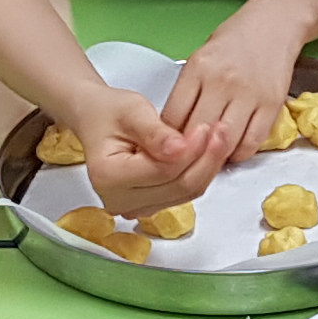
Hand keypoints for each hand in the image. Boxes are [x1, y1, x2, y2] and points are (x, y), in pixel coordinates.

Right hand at [76, 86, 220, 215]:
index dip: (190, 150)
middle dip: (204, 158)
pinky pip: (184, 193)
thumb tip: (179, 148)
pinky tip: (205, 151)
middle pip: (178, 187)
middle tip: (219, 131)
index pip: (163, 171)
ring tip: (216, 137)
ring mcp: (134, 207)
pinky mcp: (149, 205)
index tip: (206, 128)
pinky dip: (198, 172)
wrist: (98, 120)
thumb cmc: (110, 112)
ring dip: (206, 166)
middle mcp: (118, 199)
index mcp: (108, 177)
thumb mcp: (132, 110)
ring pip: (186, 193)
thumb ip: (155, 132)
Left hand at [165, 3, 308, 169]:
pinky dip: (240, 153)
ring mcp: (249, 94)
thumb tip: (174, 130)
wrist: (273, 24)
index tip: (168, 146)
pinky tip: (233, 150)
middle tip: (187, 159)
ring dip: (215, 156)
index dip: (167, 138)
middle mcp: (222, 81)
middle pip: (196, 133)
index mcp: (198, 68)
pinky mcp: (272, 104)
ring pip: (224, 143)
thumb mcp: (200, 58)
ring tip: (210, 157)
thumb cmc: (233, 42)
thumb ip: (188, 92)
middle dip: (189, 152)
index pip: (173, 117)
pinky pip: (252, 142)